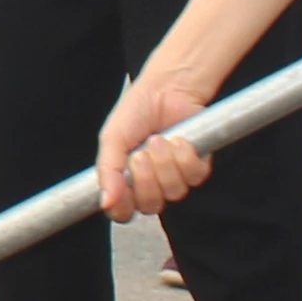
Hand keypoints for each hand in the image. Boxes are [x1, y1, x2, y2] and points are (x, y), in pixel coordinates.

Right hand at [94, 40, 221, 218]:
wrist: (166, 88)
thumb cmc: (136, 111)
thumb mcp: (112, 138)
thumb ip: (107, 171)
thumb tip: (105, 202)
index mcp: (125, 181)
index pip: (122, 212)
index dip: (123, 207)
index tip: (123, 189)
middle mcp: (151, 184)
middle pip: (150, 206)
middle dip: (146, 179)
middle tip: (141, 153)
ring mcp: (175, 178)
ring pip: (173, 192)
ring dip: (166, 164)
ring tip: (159, 139)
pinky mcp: (197, 168)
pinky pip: (194, 177)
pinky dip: (185, 157)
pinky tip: (179, 139)